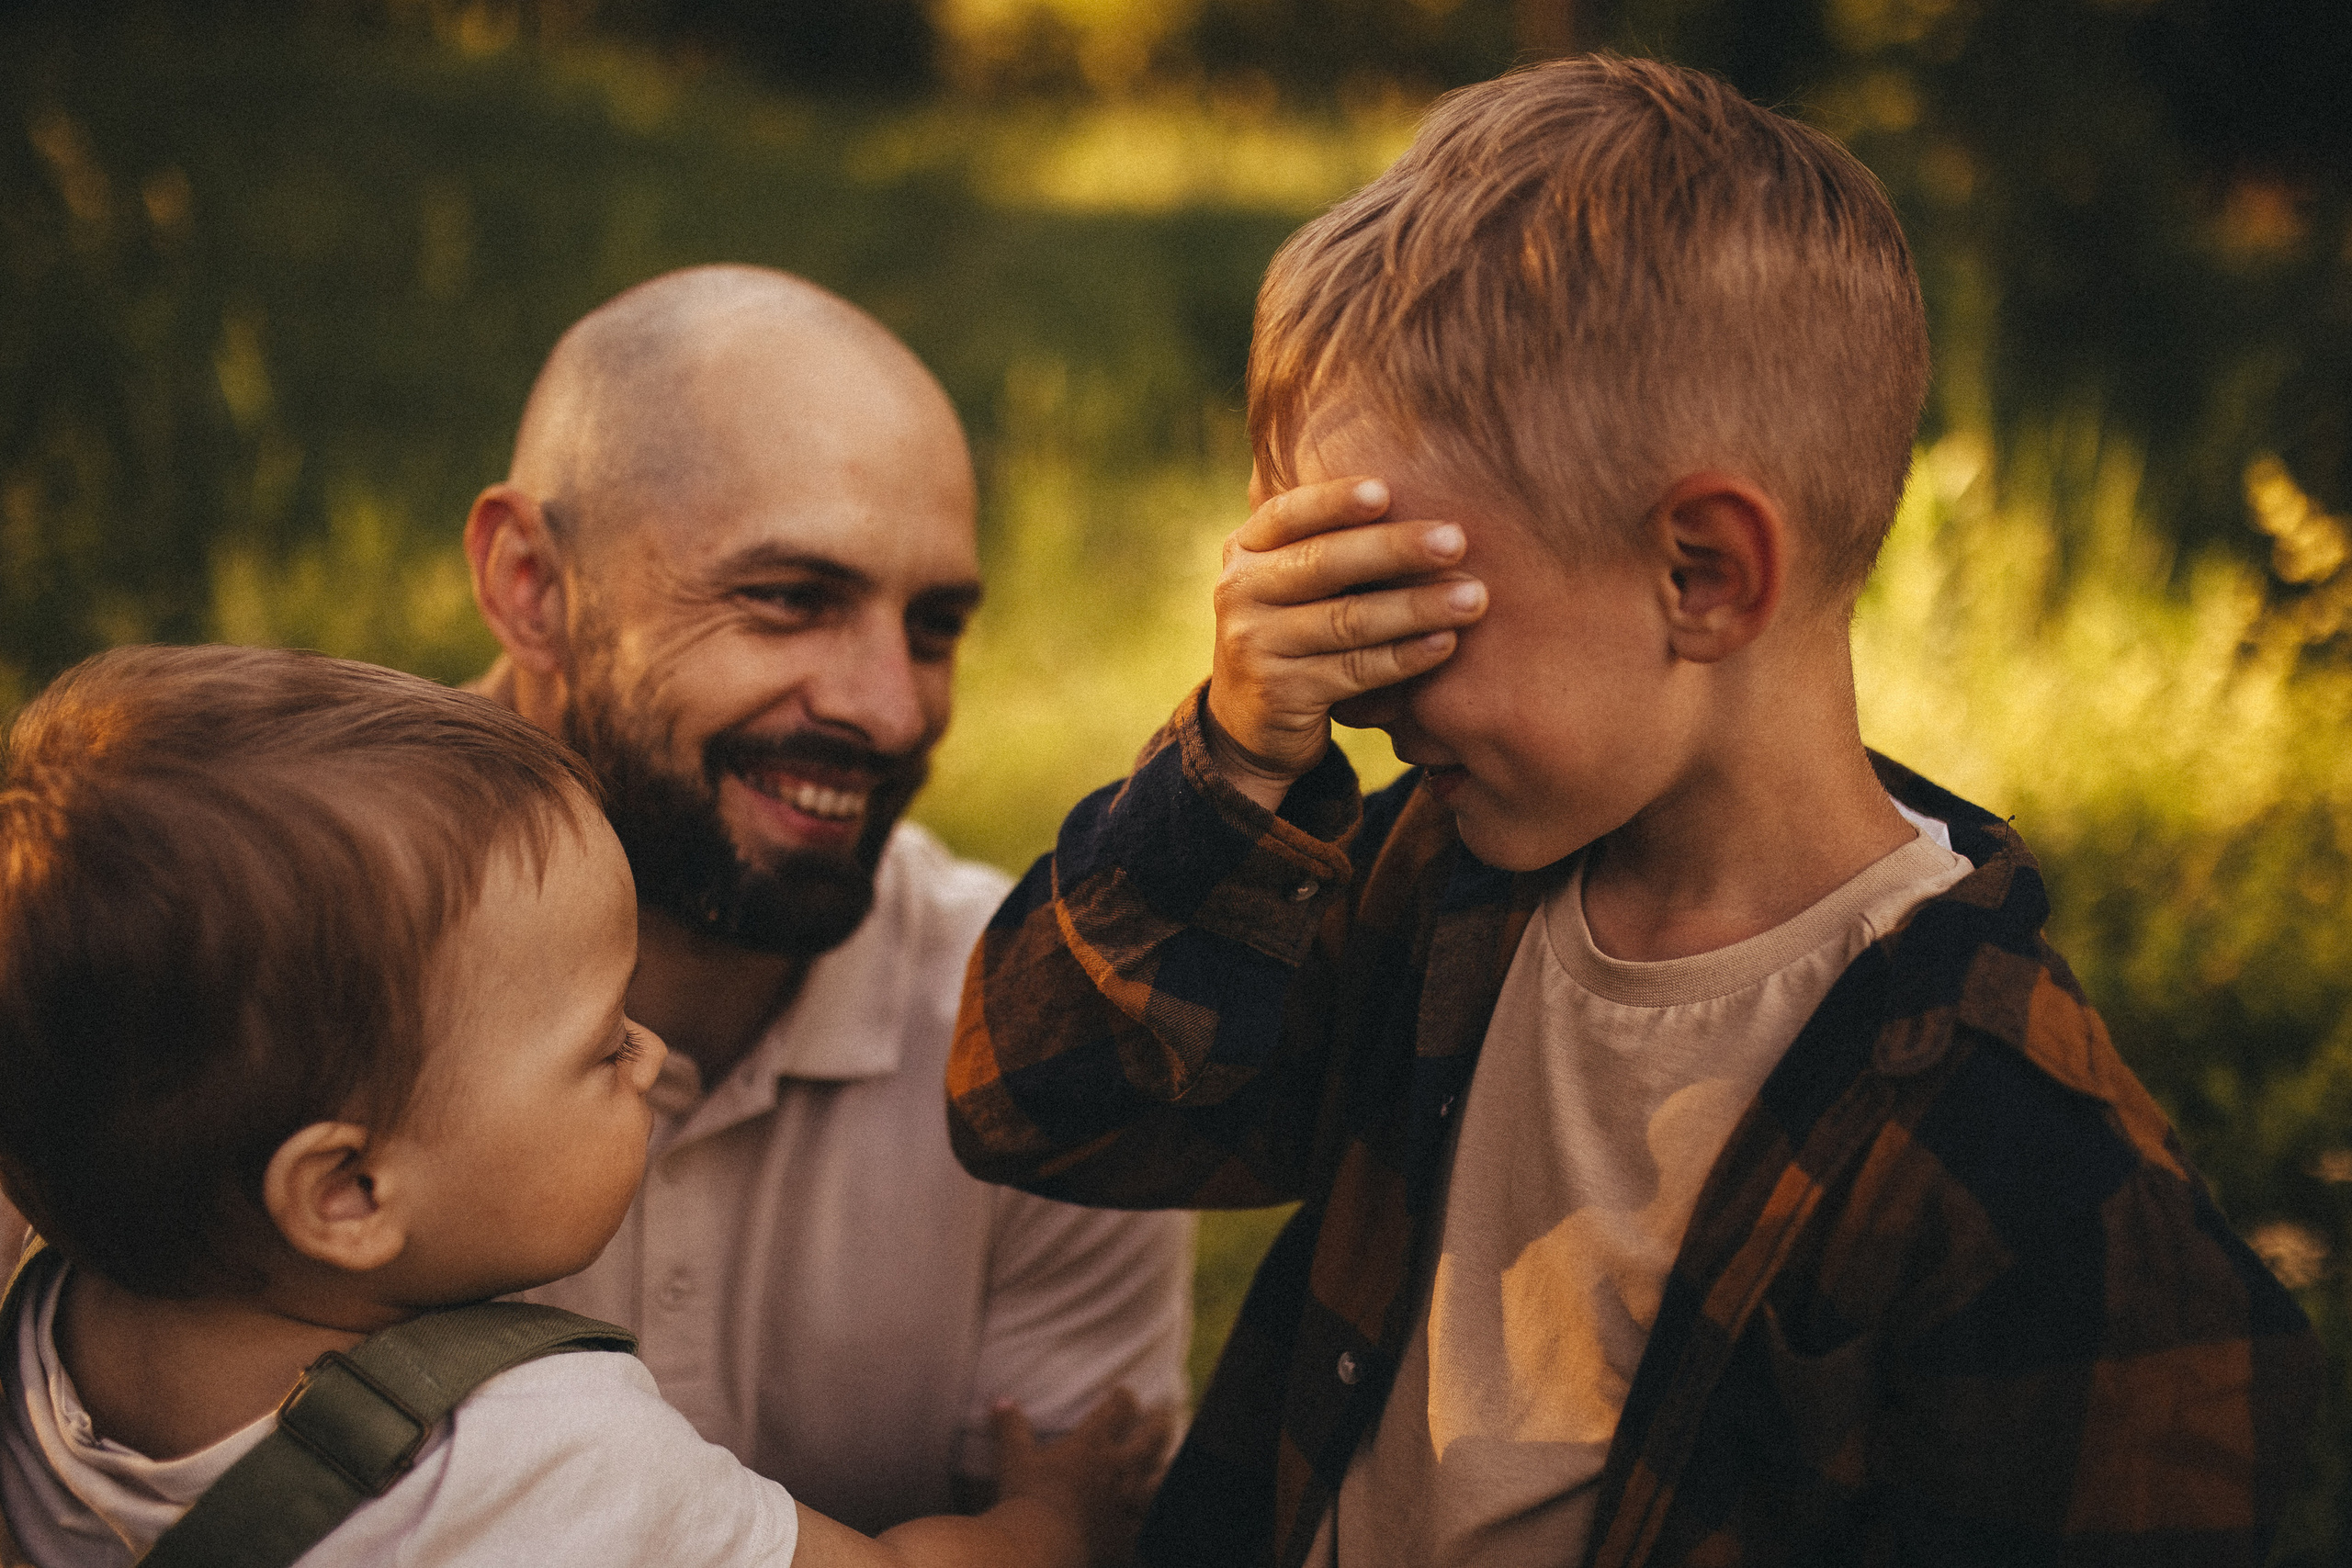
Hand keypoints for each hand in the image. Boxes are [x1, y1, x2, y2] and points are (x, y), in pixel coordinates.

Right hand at [997, 1390, 1168, 1566]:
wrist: (1039, 1541)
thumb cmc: (1027, 1496)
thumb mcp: (1014, 1457)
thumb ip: (1011, 1428)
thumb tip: (1001, 1401)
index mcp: (1091, 1445)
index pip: (1116, 1411)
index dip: (1123, 1399)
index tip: (1125, 1393)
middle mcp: (1116, 1468)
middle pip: (1149, 1439)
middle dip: (1159, 1424)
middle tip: (1165, 1414)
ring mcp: (1125, 1502)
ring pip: (1159, 1479)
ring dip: (1166, 1469)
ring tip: (1172, 1462)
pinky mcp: (1126, 1533)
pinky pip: (1147, 1523)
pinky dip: (1154, 1517)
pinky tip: (1156, 1516)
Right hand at [1207, 475, 1485, 808]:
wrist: (1252, 721)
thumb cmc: (1298, 631)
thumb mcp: (1294, 581)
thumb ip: (1332, 543)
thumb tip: (1427, 492)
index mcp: (1247, 549)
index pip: (1289, 514)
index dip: (1335, 501)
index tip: (1386, 490)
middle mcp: (1239, 591)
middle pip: (1324, 563)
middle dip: (1396, 550)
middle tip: (1456, 541)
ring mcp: (1253, 644)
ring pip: (1346, 620)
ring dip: (1416, 608)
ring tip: (1473, 598)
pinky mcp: (1278, 693)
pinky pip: (1354, 670)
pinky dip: (1405, 657)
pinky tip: (1445, 643)